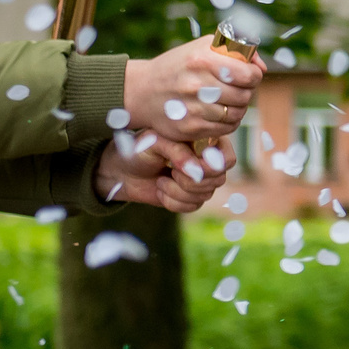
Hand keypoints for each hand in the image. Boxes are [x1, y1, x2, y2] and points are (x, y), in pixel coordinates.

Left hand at [95, 134, 229, 212]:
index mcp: (204, 141)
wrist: (122, 172)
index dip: (212, 166)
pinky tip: (161, 191)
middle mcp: (207, 161)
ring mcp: (201, 181)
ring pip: (206, 194)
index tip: (187, 164)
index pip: (227, 158)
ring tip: (161, 180)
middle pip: (218, 179)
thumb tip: (195, 169)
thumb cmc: (137, 150)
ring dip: (178, 191)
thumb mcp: (153, 142)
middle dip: (190, 180)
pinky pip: (194, 206)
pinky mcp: (191, 197)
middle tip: (170, 170)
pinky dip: (173, 202)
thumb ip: (176, 151)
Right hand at [122, 35, 264, 141]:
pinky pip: (226, 128)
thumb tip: (261, 68)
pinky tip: (219, 112)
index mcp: (201, 60)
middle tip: (237, 88)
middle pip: (244, 95)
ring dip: (238, 107)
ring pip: (237, 113)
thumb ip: (235, 52)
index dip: (254, 75)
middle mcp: (197, 85)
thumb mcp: (202, 48)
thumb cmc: (178, 66)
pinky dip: (228, 121)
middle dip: (246, 92)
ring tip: (228, 100)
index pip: (248, 74)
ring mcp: (194, 108)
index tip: (249, 75)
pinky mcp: (191, 128)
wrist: (142, 91)